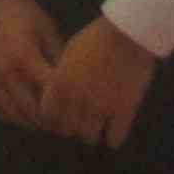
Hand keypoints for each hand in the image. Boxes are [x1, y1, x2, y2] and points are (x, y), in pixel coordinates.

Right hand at [0, 0, 65, 127]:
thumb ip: (58, 59)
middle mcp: (6, 71)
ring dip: (30, 120)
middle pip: (31, 109)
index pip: (50, 93)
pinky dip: (10, 115)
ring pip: (12, 113)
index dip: (64, 104)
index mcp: (25, 57)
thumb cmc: (24, 15)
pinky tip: (22, 114)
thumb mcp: (47, 31)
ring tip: (44, 120)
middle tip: (63, 121)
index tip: (76, 108)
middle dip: (49, 119)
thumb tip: (74, 84)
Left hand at [37, 16, 159, 148]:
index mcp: (59, 85)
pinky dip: (114, 138)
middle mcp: (76, 100)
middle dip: (72, 127)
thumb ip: (61, 76)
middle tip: (80, 122)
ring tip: (97, 126)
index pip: (48, 115)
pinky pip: (114, 139)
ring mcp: (100, 109)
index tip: (60, 117)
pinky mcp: (123, 112)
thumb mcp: (69, 55)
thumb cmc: (95, 38)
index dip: (53, 118)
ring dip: (92, 134)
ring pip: (90, 137)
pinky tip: (115, 130)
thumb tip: (57, 91)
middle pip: (68, 130)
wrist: (126, 35)